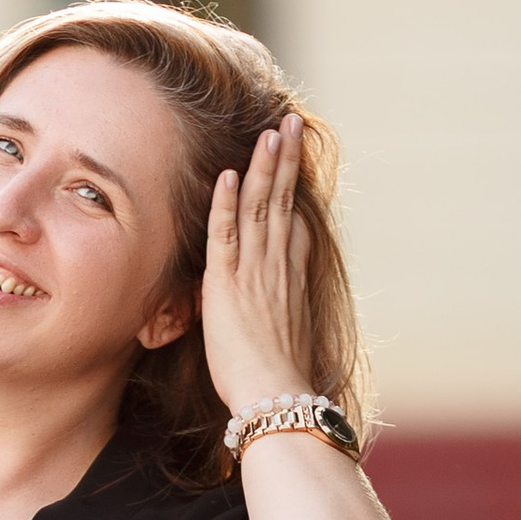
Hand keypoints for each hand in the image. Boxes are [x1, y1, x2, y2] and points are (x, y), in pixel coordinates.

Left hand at [200, 112, 314, 412]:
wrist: (277, 397)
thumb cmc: (280, 382)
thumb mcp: (287, 341)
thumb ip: (282, 317)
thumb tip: (282, 314)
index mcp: (291, 280)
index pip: (293, 223)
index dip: (293, 188)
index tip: (294, 158)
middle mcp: (277, 267)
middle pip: (282, 201)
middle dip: (286, 159)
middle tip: (290, 122)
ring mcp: (255, 271)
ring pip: (259, 206)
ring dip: (264, 166)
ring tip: (270, 131)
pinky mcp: (227, 283)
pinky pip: (226, 233)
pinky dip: (226, 202)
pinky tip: (228, 173)